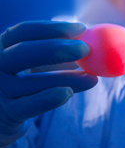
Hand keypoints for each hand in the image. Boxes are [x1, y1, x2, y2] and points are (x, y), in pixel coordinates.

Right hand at [0, 21, 96, 147]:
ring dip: (66, 78)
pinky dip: (49, 98)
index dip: (52, 29)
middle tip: (86, 49)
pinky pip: (30, 105)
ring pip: (33, 81)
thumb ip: (55, 55)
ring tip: (92, 77)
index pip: (23, 32)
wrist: (0, 119)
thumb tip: (89, 42)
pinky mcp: (6, 113)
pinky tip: (68, 93)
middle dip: (57, 49)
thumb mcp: (32, 66)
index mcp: (0, 47)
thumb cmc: (21, 86)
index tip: (81, 29)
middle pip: (23, 52)